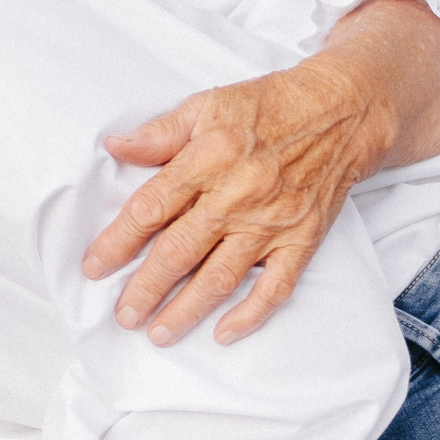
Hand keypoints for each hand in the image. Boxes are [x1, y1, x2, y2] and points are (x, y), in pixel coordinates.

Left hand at [80, 58, 381, 348]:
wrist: (345, 110)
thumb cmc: (269, 106)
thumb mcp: (207, 105)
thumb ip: (160, 133)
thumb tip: (116, 147)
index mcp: (208, 159)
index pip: (152, 208)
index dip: (118, 241)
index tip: (94, 266)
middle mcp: (238, 196)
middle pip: (180, 251)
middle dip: (146, 288)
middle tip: (123, 315)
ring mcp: (272, 222)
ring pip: (222, 277)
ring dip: (187, 310)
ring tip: (158, 334)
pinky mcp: (303, 240)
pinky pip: (276, 286)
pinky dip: (250, 315)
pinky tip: (223, 332)